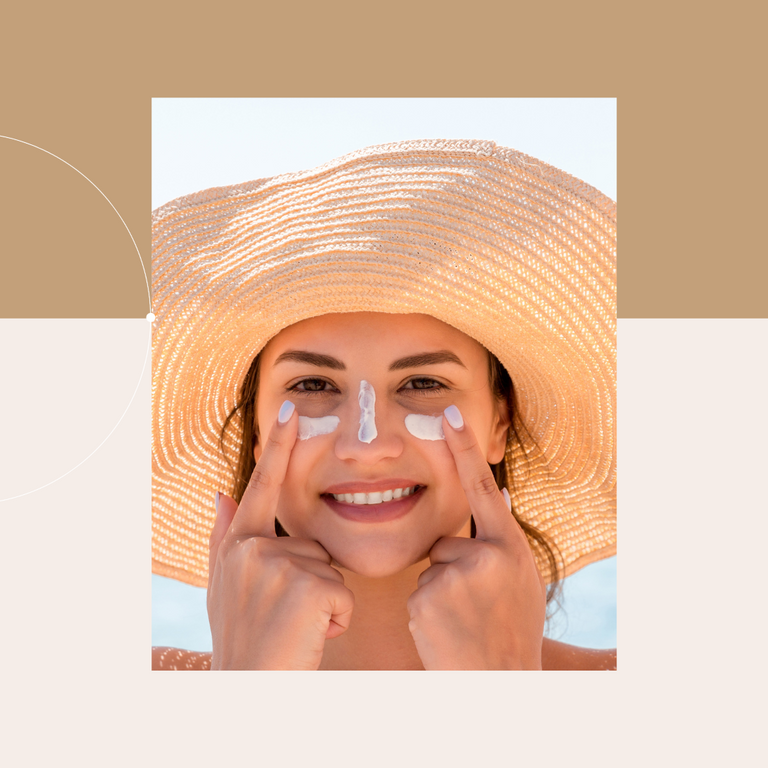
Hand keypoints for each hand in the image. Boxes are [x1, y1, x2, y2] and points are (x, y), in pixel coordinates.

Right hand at [206, 401, 354, 669]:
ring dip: (323, 603)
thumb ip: (224, 538)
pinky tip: (311, 636)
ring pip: (329, 571)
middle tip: (286, 617)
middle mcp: (253, 549)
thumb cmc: (243, 641)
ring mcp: (279, 566)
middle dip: (311, 582)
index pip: (263, 486)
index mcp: (239, 545)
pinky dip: (336, 620)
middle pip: (311, 546)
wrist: (248, 692)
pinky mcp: (307, 587)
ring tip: (296, 628)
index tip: (290, 408)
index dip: (277, 447)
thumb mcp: (224, 589)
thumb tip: (222, 492)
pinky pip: (342, 595)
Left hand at [406, 406, 545, 669]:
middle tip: (474, 607)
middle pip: (447, 541)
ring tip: (463, 621)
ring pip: (431, 568)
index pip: (482, 487)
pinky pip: (417, 590)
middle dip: (451, 569)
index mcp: (510, 548)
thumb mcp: (522, 582)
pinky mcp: (428, 596)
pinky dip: (427, 610)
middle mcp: (486, 555)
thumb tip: (493, 496)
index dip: (465, 448)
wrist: (499, 682)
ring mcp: (456, 575)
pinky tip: (446, 629)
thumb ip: (503, 543)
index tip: (448, 413)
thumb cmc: (510, 631)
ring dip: (440, 591)